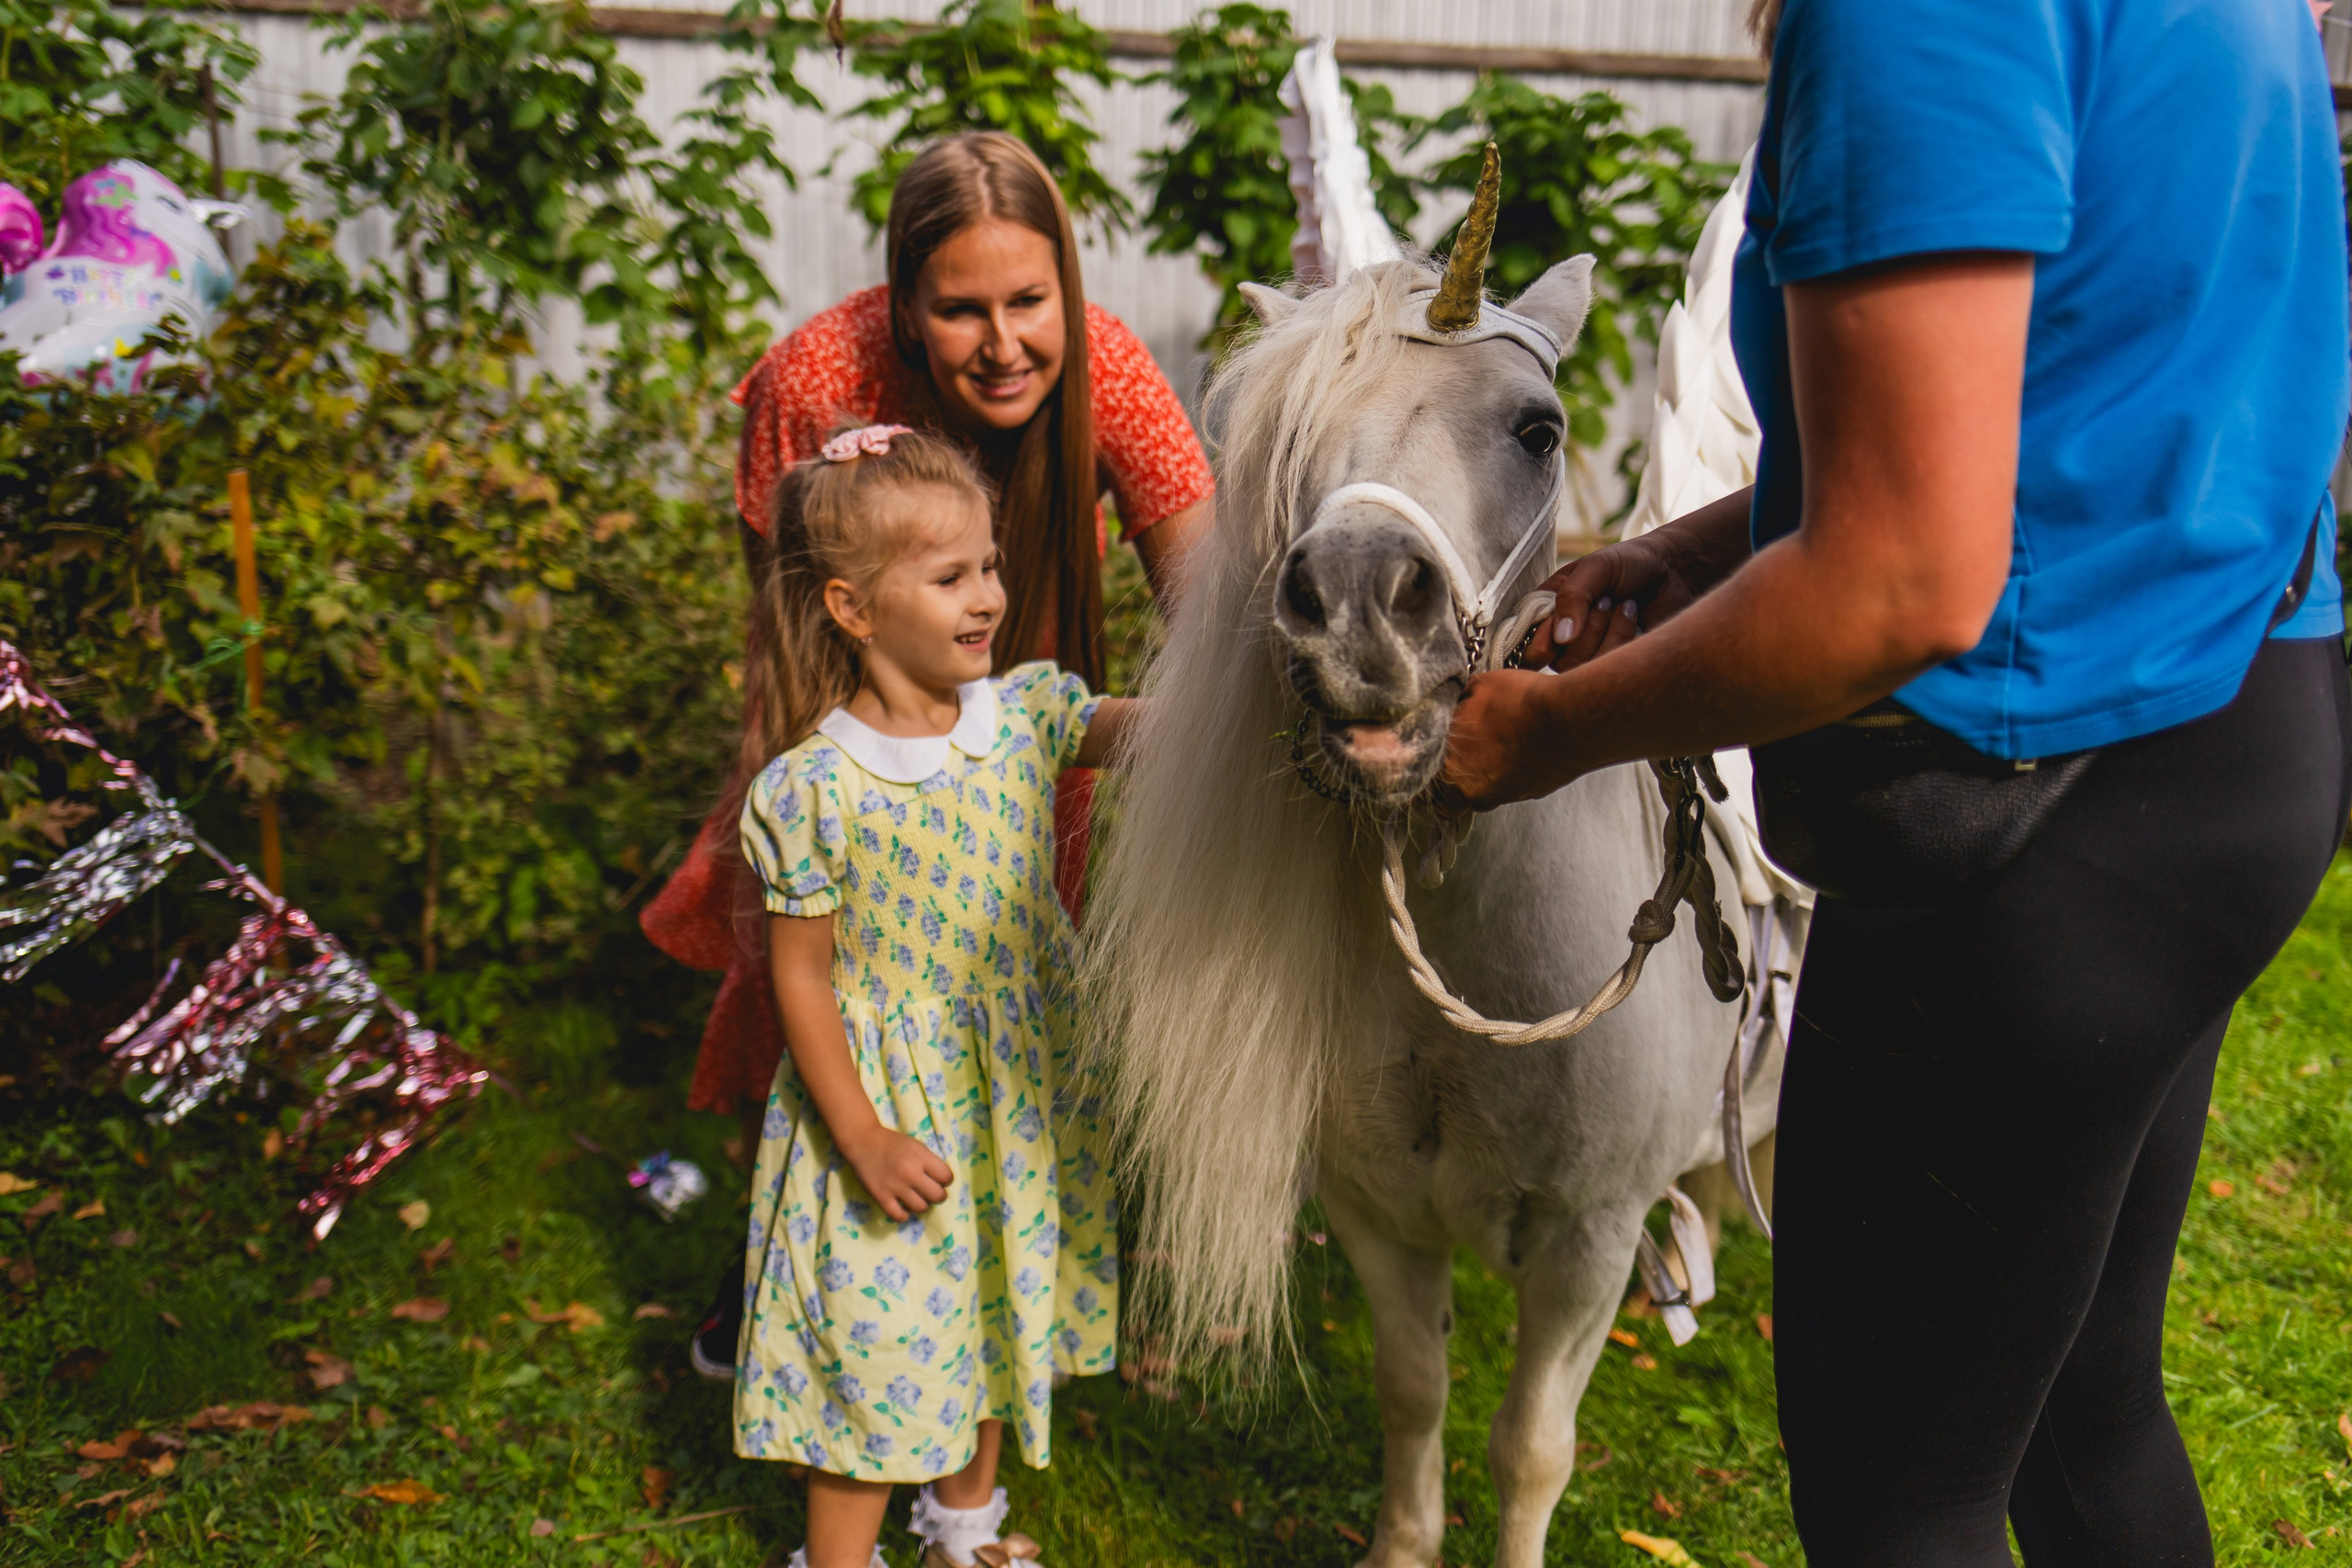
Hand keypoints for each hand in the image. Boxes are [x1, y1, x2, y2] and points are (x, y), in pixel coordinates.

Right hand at [838, 1123, 953, 1221]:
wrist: (864, 1142)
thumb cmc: (893, 1143)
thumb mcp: (917, 1146)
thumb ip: (930, 1162)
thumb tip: (942, 1181)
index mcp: (921, 1157)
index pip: (946, 1177)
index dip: (946, 1180)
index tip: (939, 1180)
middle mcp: (910, 1173)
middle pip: (938, 1196)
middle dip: (938, 1196)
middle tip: (930, 1192)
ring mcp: (896, 1186)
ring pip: (921, 1208)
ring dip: (922, 1205)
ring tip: (916, 1199)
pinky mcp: (881, 1197)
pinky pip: (899, 1216)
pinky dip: (904, 1216)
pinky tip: (903, 1209)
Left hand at [1432, 667, 1586, 816]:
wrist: (1569, 720)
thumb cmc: (1520, 703)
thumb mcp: (1476, 689)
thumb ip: (1456, 706)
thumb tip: (1452, 707)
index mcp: (1449, 768)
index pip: (1421, 787)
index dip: (1421, 776)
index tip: (1424, 766)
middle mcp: (1472, 791)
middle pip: (1447, 803)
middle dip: (1447, 788)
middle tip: (1451, 765)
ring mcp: (1501, 796)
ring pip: (1479, 799)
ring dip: (1478, 783)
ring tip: (1487, 755)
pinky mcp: (1526, 794)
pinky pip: (1506, 790)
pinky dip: (1505, 777)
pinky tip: (1513, 754)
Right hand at [1520, 534, 1681, 671]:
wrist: (1673, 571)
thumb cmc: (1629, 564)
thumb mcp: (1595, 568)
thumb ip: (1572, 597)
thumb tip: (1560, 638)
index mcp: (1546, 612)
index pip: (1527, 643)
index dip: (1542, 640)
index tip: (1566, 624)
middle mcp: (1561, 638)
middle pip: (1555, 660)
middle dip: (1585, 629)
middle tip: (1604, 600)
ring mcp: (1588, 654)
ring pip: (1581, 668)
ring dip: (1605, 631)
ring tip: (1620, 604)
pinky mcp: (1613, 665)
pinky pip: (1607, 669)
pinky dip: (1621, 636)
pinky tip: (1630, 614)